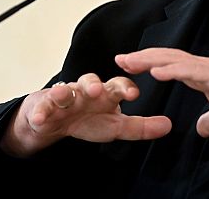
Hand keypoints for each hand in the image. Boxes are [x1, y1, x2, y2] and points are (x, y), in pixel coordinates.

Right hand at [0, 73, 170, 157]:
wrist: (54, 120)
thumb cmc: (89, 119)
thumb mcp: (116, 126)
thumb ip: (141, 127)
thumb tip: (168, 126)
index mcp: (106, 94)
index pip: (118, 86)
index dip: (126, 88)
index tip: (134, 94)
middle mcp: (86, 91)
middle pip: (91, 81)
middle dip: (94, 84)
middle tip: (97, 90)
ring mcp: (65, 96)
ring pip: (65, 90)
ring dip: (65, 91)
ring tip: (65, 95)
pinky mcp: (44, 105)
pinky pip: (42, 107)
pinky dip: (40, 112)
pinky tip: (40, 118)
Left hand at [115, 48, 208, 136]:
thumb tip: (200, 128)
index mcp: (204, 74)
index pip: (172, 65)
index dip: (151, 63)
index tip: (131, 65)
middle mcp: (204, 66)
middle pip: (167, 57)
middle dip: (142, 57)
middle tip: (120, 58)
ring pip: (174, 60)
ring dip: (150, 59)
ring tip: (130, 61)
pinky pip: (190, 70)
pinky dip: (172, 69)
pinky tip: (156, 70)